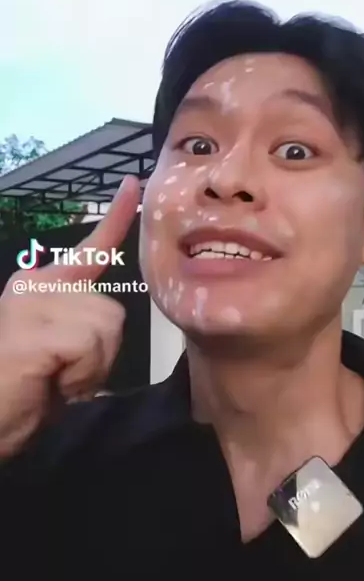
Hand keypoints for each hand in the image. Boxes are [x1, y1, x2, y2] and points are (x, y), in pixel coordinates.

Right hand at [0, 176, 140, 458]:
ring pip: (107, 326)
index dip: (117, 218)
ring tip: (53, 380)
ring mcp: (32, 303)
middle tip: (61, 375)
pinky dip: (81, 375)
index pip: (88, 249)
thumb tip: (106, 322)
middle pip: (111, 310)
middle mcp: (35, 285)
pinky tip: (50, 383)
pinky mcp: (34, 327)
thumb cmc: (12, 395)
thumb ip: (78, 328)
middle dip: (100, 352)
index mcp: (40, 287)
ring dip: (91, 366)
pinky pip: (91, 345)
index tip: (134, 184)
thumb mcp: (53, 355)